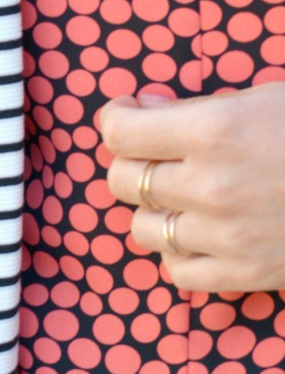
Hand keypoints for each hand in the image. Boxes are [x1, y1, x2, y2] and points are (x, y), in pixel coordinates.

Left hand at [100, 83, 284, 292]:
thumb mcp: (257, 99)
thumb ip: (193, 107)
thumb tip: (141, 109)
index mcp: (213, 130)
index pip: (120, 132)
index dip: (115, 118)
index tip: (127, 114)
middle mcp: (211, 184)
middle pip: (123, 180)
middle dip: (131, 161)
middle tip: (155, 153)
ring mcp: (227, 234)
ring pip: (142, 228)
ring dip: (152, 209)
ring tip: (180, 194)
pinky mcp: (246, 273)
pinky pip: (177, 273)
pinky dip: (178, 253)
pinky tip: (198, 232)